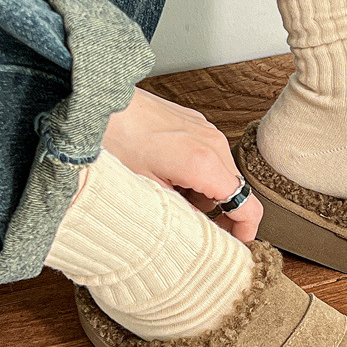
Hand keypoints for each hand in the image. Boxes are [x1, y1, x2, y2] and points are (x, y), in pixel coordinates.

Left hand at [102, 87, 262, 241]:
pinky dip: (196, 172)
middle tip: (192, 223)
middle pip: (235, 191)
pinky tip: (167, 173)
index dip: (246, 231)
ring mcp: (207, 130)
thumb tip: (198, 232)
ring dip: (204, 191)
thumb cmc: (116, 140)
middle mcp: (214, 143)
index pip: (247, 205)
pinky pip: (209, 156)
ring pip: (221, 174)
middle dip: (218, 211)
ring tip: (169, 191)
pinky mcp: (196, 123)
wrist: (99, 103)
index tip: (237, 243)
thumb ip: (182, 215)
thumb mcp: (147, 192)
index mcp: (205, 164)